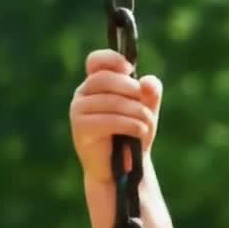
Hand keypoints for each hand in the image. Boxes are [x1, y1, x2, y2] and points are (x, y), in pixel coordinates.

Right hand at [69, 49, 162, 184]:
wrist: (124, 168)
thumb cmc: (133, 134)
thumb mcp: (146, 108)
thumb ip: (150, 91)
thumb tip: (147, 81)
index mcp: (96, 83)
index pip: (96, 60)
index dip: (112, 59)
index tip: (130, 70)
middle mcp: (83, 94)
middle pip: (107, 78)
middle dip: (133, 91)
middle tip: (146, 107)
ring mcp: (77, 110)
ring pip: (112, 101)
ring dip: (138, 113)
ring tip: (147, 126)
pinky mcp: (80, 129)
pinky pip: (110, 120)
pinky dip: (131, 125)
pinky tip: (140, 133)